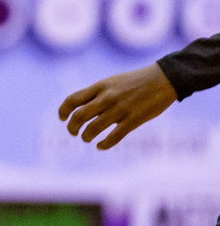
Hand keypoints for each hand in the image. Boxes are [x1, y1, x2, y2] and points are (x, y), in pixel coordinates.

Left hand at [58, 63, 177, 149]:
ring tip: (86, 139)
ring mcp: (120, 109)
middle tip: (73, 132)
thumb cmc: (135, 81)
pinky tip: (100, 146)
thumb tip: (82, 107)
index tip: (62, 118)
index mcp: (99, 87)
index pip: (72, 100)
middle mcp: (106, 98)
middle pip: (79, 116)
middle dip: (72, 127)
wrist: (163, 79)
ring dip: (86, 136)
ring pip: (94, 128)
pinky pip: (114, 137)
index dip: (63, 111)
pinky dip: (104, 144)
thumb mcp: (111, 82)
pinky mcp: (134, 120)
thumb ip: (97, 93)